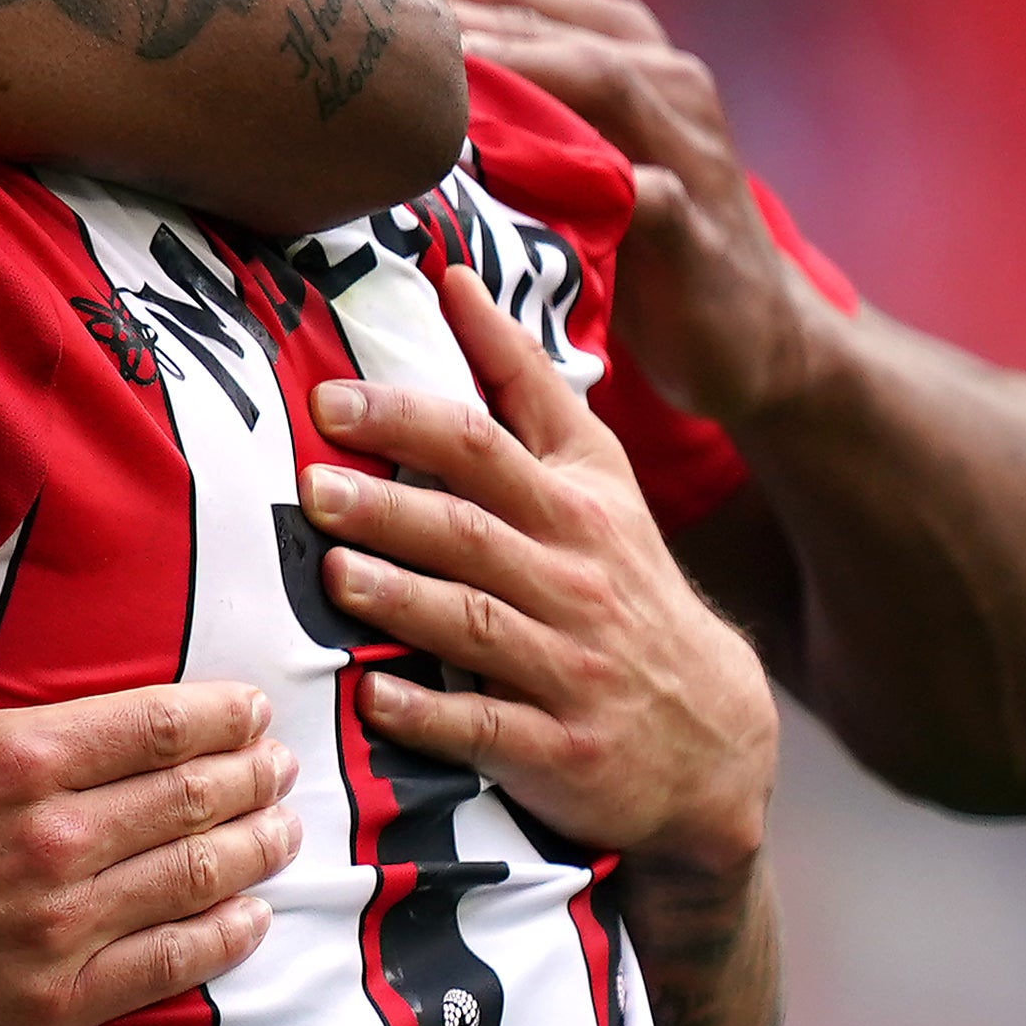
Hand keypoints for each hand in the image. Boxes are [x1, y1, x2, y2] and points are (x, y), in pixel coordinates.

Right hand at [0, 502, 300, 1025]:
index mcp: (17, 756)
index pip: (159, 724)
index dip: (222, 714)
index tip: (253, 708)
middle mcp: (56, 840)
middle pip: (193, 797)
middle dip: (251, 776)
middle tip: (280, 765)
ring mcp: (62, 927)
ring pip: (195, 877)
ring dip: (254, 850)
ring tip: (284, 830)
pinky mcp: (53, 1003)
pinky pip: (167, 966)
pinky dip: (222, 940)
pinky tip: (248, 921)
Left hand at [303, 267, 774, 871]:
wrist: (712, 735)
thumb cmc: (622, 583)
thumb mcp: (595, 477)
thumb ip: (522, 382)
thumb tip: (453, 279)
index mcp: (575, 505)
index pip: (486, 444)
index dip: (408, 416)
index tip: (331, 395)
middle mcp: (575, 578)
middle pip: (472, 529)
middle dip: (390, 506)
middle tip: (313, 485)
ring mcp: (569, 665)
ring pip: (477, 622)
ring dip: (403, 597)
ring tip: (335, 573)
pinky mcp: (559, 745)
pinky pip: (486, 725)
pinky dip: (429, 710)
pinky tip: (373, 694)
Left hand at [429, 0, 846, 427]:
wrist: (751, 336)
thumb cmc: (634, 232)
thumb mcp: (576, 146)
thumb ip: (515, 82)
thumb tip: (418, 16)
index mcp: (628, 49)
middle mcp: (666, 83)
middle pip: (554, 25)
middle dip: (464, 16)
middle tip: (369, 24)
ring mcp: (689, 151)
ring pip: (604, 83)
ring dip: (518, 70)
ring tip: (432, 71)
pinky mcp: (700, 229)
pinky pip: (648, 194)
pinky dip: (589, 180)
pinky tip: (515, 180)